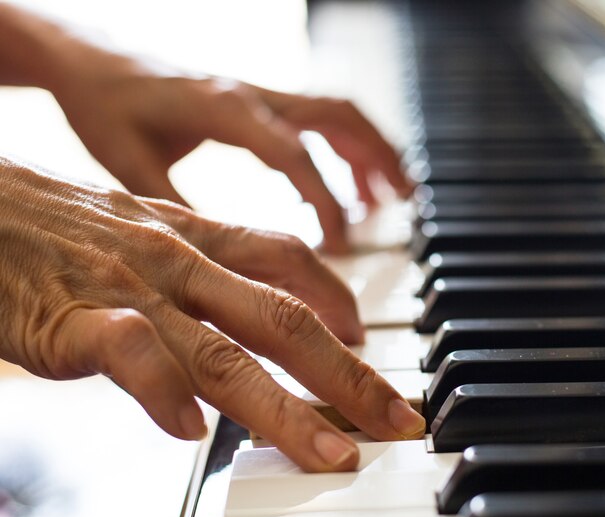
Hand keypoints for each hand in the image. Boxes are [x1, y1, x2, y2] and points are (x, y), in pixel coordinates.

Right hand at [0, 157, 424, 470]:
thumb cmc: (61, 227)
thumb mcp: (147, 232)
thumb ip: (203, 270)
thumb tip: (248, 315)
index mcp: (196, 234)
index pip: (291, 262)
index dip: (341, 301)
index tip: (369, 344)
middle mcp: (178, 259)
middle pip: (285, 318)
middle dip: (350, 373)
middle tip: (397, 418)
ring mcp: (131, 289)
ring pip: (224, 350)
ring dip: (285, 408)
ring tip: (331, 455)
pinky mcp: (73, 319)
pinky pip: (131, 356)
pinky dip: (164, 394)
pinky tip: (191, 436)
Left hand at [49, 52, 411, 252]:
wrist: (89, 60)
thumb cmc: (105, 107)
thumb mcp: (131, 166)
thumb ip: (175, 208)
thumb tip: (214, 259)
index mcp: (224, 109)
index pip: (294, 154)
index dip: (325, 198)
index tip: (343, 243)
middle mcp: (251, 95)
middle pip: (337, 116)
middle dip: (377, 158)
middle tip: (405, 201)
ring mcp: (257, 93)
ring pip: (334, 114)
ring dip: (369, 151)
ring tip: (393, 195)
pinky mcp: (254, 101)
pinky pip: (313, 121)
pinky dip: (341, 151)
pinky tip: (345, 183)